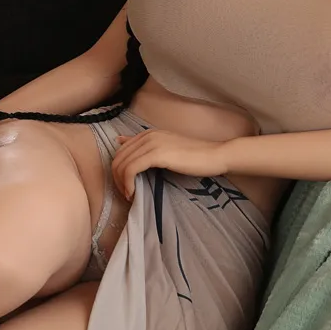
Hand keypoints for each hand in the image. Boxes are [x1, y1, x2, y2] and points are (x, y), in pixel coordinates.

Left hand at [112, 130, 228, 199]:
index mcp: (148, 134)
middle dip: (116, 179)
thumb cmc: (195, 157)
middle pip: (117, 158)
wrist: (214, 156)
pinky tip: (133, 193)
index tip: (125, 186)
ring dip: (121, 183)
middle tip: (125, 194)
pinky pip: (131, 169)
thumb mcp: (166, 148)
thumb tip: (121, 141)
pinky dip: (128, 183)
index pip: (120, 151)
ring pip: (122, 165)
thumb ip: (145, 146)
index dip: (118, 171)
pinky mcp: (156, 154)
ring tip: (129, 195)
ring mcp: (151, 143)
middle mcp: (147, 135)